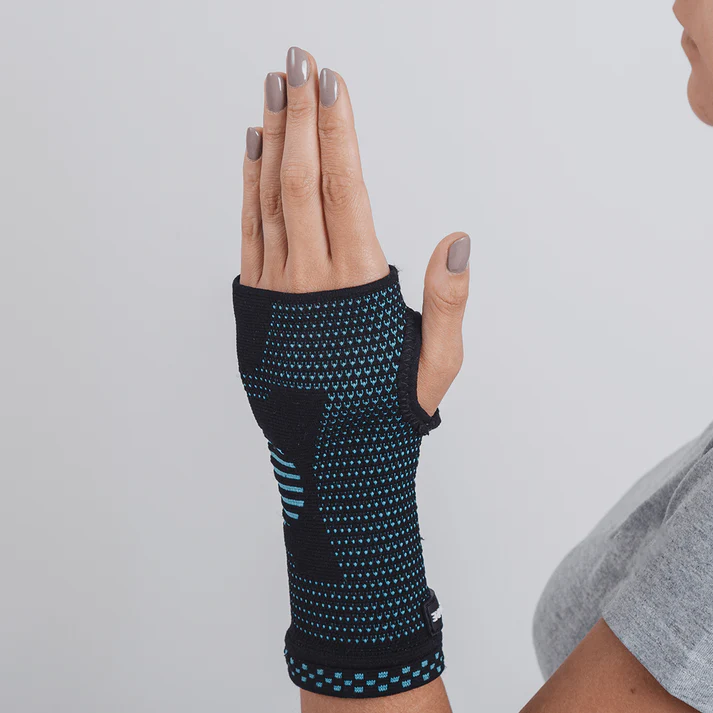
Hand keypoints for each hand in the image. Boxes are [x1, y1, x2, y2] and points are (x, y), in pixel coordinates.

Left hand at [241, 46, 469, 416]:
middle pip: (303, 181)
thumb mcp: (435, 361)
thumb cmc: (388, 407)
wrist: (335, 458)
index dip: (338, 132)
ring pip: (271, 200)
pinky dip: (250, 186)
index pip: (346, 189)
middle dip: (299, 116)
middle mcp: (312, 280)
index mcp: (359, 286)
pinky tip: (253, 149)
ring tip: (273, 88)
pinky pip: (250, 232)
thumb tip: (457, 240)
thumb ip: (446, 300)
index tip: (333, 84)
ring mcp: (277, 290)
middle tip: (298, 61)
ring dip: (272, 140)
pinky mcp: (255, 303)